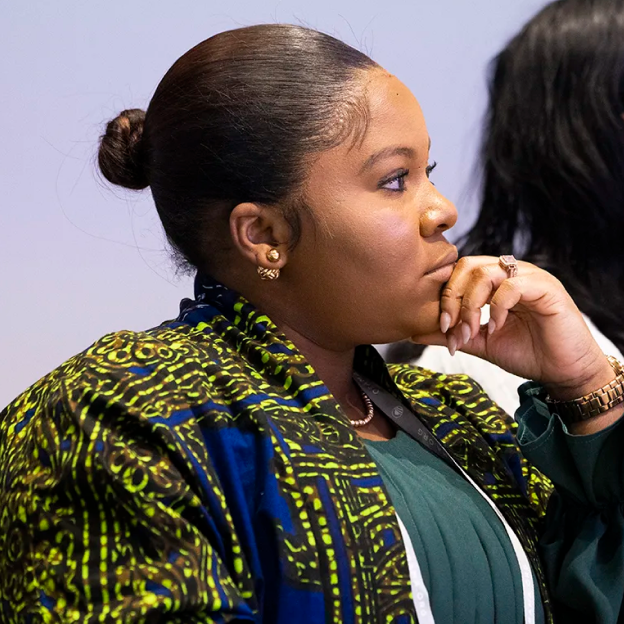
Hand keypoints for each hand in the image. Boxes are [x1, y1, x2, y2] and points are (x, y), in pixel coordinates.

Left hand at [411, 256, 614, 401]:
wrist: (562, 372)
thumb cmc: (526, 353)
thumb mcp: (480, 343)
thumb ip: (451, 334)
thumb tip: (414, 332)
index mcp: (495, 282)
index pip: (459, 272)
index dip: (445, 296)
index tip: (440, 326)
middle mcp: (511, 273)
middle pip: (468, 265)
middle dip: (452, 297)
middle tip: (450, 326)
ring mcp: (529, 277)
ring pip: (487, 273)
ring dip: (471, 305)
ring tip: (471, 331)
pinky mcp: (546, 288)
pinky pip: (512, 285)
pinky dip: (496, 307)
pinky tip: (495, 327)